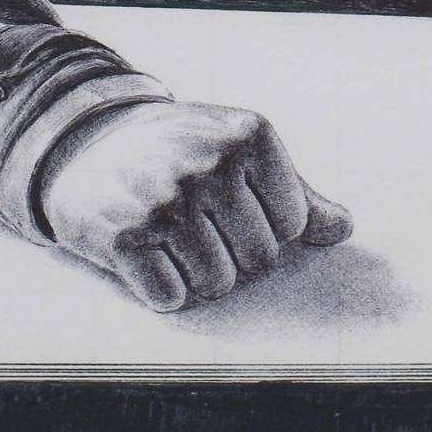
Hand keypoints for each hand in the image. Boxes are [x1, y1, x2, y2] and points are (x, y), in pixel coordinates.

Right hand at [36, 99, 351, 311]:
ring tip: (173, 235)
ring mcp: (168, 200)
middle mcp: (212, 163)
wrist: (88, 142)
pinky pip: (171, 297)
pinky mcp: (127, 237)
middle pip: (260, 259)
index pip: (295, 223)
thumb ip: (295, 191)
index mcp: (250, 134)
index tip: (231, 201)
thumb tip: (343, 229)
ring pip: (219, 284)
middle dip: (233, 253)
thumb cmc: (178, 150)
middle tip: (197, 220)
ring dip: (197, 274)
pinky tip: (146, 252)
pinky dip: (161, 287)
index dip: (266, 225)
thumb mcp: (237, 150)